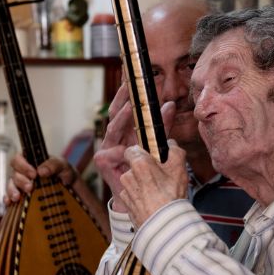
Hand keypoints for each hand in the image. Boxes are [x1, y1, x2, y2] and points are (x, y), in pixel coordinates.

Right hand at [4, 153, 76, 204]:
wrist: (70, 189)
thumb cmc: (64, 173)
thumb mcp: (63, 166)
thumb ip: (53, 165)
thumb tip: (41, 171)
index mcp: (31, 161)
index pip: (18, 159)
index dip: (22, 165)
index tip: (33, 174)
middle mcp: (23, 172)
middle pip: (14, 174)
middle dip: (21, 181)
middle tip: (30, 187)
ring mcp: (21, 185)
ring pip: (10, 185)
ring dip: (12, 191)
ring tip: (18, 197)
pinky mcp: (21, 197)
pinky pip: (9, 197)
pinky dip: (8, 199)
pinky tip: (10, 203)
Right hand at [93, 84, 177, 212]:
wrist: (142, 198)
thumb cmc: (150, 172)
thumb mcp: (159, 145)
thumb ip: (162, 126)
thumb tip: (170, 104)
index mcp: (127, 131)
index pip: (125, 107)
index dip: (128, 92)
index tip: (132, 76)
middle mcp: (116, 137)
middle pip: (115, 112)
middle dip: (122, 97)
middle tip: (129, 83)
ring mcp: (108, 148)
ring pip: (113, 128)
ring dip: (122, 116)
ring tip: (130, 106)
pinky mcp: (103, 161)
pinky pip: (113, 151)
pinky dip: (121, 149)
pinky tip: (127, 147)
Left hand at [117, 140, 188, 227]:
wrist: (164, 225)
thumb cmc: (171, 195)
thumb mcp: (179, 167)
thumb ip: (174, 150)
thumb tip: (170, 144)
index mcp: (138, 163)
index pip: (131, 150)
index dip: (142, 153)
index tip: (152, 159)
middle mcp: (128, 176)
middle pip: (134, 167)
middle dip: (145, 170)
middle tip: (160, 177)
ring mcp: (126, 192)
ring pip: (134, 182)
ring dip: (143, 184)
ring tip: (158, 192)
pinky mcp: (127, 205)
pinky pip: (133, 195)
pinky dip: (141, 197)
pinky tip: (153, 202)